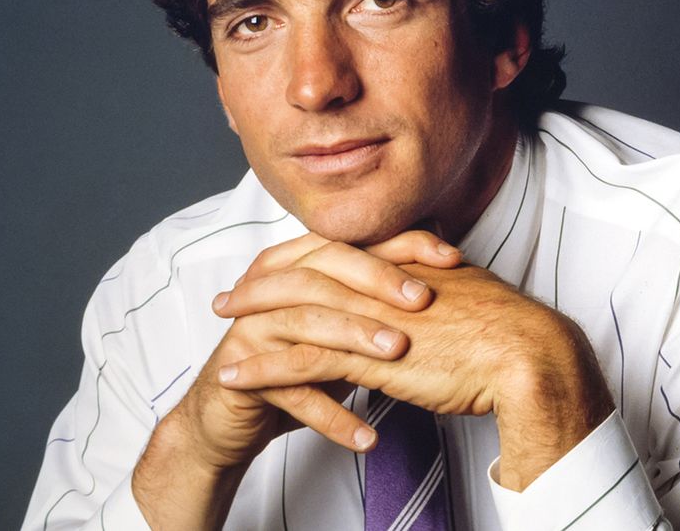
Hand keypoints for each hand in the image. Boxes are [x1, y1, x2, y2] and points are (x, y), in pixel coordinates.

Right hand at [133, 231, 461, 528]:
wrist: (230, 413)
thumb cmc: (295, 361)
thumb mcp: (341, 324)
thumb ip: (377, 298)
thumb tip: (445, 272)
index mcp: (297, 266)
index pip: (351, 242)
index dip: (400, 245)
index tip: (449, 258)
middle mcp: (271, 289)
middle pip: (324, 272)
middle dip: (376, 282)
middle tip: (423, 300)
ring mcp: (253, 328)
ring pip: (307, 324)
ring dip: (355, 339)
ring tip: (397, 357)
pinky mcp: (242, 373)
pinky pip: (292, 393)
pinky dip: (332, 416)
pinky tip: (366, 437)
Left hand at [215, 261, 614, 487]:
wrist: (528, 355)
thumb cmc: (508, 332)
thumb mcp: (468, 294)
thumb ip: (441, 285)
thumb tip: (435, 283)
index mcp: (402, 263)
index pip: (338, 254)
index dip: (301, 259)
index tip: (274, 267)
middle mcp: (380, 282)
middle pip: (305, 272)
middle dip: (262, 281)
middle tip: (230, 291)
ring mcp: (371, 317)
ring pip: (294, 313)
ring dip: (251, 319)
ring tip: (220, 326)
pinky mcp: (369, 356)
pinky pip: (301, 362)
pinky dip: (263, 368)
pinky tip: (236, 376)